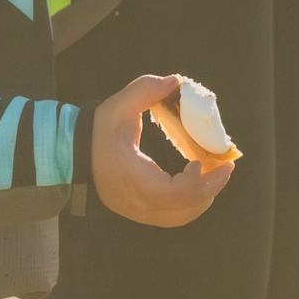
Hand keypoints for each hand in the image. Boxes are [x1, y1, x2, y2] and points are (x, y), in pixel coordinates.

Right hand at [90, 74, 237, 227]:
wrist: (72, 155)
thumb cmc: (97, 131)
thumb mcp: (118, 106)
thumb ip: (146, 90)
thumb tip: (176, 81)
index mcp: (133, 179)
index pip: (174, 193)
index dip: (198, 182)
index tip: (205, 161)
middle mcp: (137, 202)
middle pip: (184, 209)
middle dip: (211, 187)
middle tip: (226, 165)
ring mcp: (138, 211)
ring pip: (181, 217)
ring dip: (203, 198)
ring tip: (215, 173)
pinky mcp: (139, 213)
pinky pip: (172, 217)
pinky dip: (190, 204)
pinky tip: (197, 183)